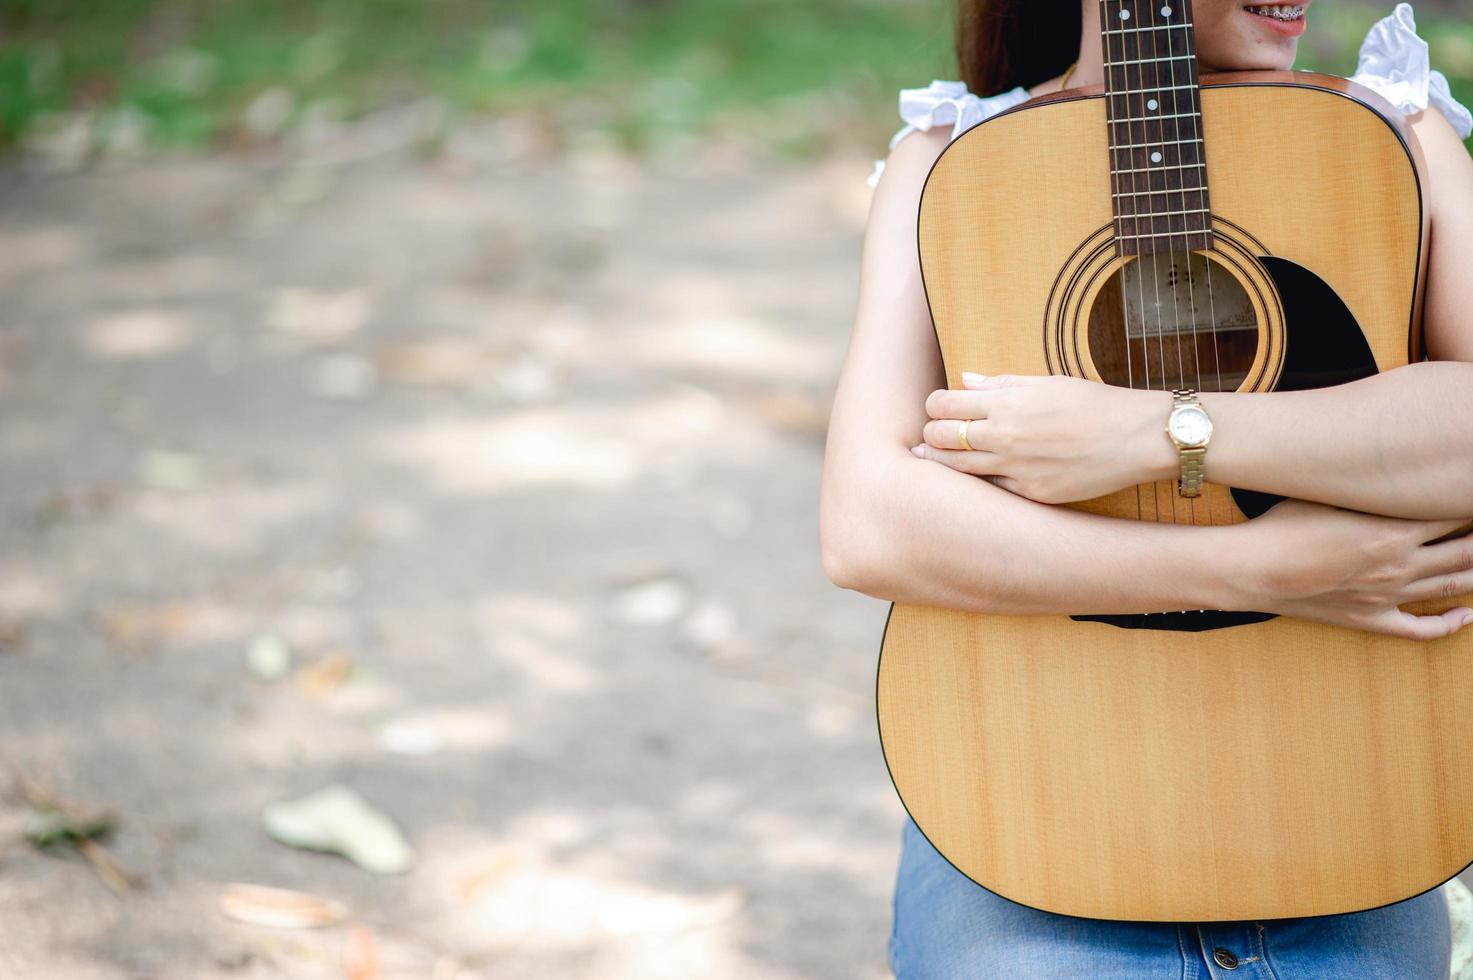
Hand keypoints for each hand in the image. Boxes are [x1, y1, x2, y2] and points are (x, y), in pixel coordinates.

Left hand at [910, 373, 1173, 503]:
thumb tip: (966, 379)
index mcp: (1007, 404)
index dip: (934, 404)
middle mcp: (1005, 438)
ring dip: (943, 461)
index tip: (937, 406)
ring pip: (957, 470)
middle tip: (935, 433)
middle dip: (932, 433)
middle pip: (941, 438)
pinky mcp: (1031, 494)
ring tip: (938, 456)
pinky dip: (979, 482)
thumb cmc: (1096, 404)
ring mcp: (1016, 470)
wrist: (1139, 439)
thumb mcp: (1048, 383)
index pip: (944, 404)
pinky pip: (991, 490)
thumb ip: (1002, 384)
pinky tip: (977, 476)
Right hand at [1237, 499, 1472, 639]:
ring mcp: (1389, 596)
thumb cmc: (1282, 525)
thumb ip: (1369, 488)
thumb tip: (1392, 474)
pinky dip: (1451, 625)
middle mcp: (1401, 564)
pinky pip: (1421, 629)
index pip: (1455, 514)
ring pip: (1454, 587)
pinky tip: (1468, 616)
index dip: (1471, 505)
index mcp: (1393, 530)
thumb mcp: (1329, 495)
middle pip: (1467, 552)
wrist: (1252, 569)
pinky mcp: (1371, 619)